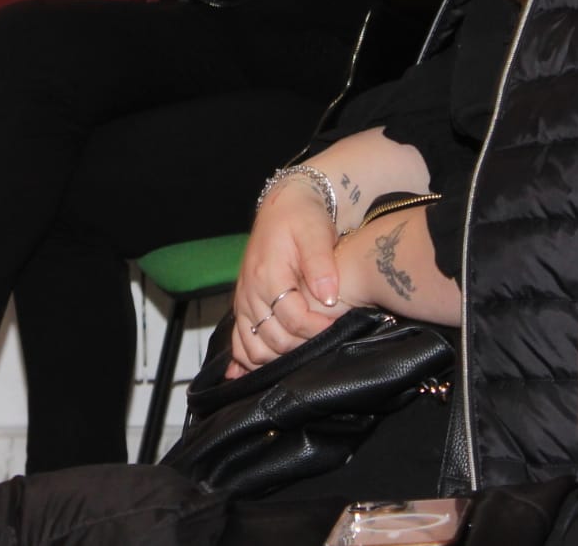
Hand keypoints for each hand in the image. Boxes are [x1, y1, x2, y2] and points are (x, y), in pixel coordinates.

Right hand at [227, 173, 343, 374]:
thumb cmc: (302, 218)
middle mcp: (250, 291)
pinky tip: (254, 373)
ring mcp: (244, 300)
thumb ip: (321, 264)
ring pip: (252, 346)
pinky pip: (239, 341)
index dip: (317, 329)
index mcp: (267, 274)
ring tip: (302, 357)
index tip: (339, 326)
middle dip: (302, 346)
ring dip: (276, 358)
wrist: (283, 205)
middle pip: (273, 338)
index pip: (292, 318)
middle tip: (327, 342)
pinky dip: (246, 359)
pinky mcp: (244, 305)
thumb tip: (328, 296)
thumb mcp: (315, 232)